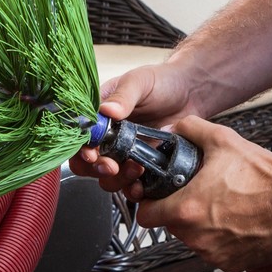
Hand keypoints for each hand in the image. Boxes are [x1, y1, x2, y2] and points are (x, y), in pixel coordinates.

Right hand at [68, 61, 196, 196]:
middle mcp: (108, 136)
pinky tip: (142, 183)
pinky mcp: (143, 165)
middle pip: (88, 164)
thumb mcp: (139, 82)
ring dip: (117, 179)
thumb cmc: (162, 82)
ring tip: (136, 168)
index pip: (80, 136)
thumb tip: (107, 110)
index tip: (91, 154)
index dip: (81, 149)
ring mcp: (125, 153)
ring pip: (108, 178)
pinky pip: (131, 185)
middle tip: (111, 166)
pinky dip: (133, 189)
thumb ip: (123, 97)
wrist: (192, 92)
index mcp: (99, 114)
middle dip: (97, 169)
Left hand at [134, 116, 271, 271]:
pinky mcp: (231, 264)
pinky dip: (221, 240)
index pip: (146, 215)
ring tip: (223, 206)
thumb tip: (175, 129)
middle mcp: (196, 237)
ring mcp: (214, 253)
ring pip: (193, 240)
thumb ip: (191, 130)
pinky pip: (215, 252)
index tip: (159, 197)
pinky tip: (236, 222)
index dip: (150, 203)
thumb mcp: (222, 140)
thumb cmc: (263, 175)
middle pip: (171, 226)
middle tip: (201, 195)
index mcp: (186, 209)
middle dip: (180, 211)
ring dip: (201, 226)